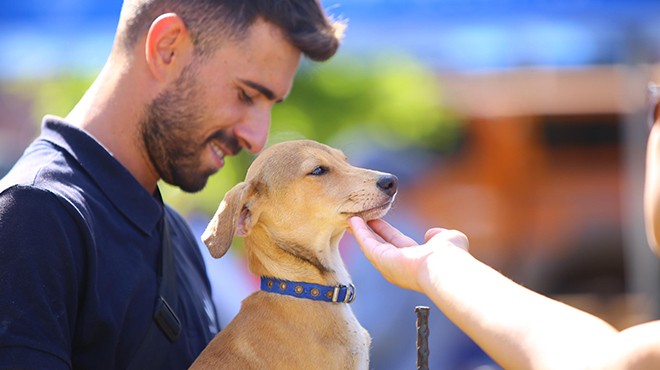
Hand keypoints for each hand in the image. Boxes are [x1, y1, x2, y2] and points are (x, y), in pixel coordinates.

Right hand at [348, 217, 467, 291]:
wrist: (446, 267)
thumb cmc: (450, 256)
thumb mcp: (446, 238)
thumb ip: (438, 235)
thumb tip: (432, 234)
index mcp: (413, 259)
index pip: (395, 242)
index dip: (384, 231)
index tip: (376, 220)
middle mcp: (398, 264)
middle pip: (379, 244)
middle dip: (368, 231)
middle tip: (358, 218)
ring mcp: (388, 264)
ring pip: (370, 245)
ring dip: (360, 231)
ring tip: (352, 217)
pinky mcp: (381, 260)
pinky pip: (367, 244)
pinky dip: (359, 232)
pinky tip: (353, 220)